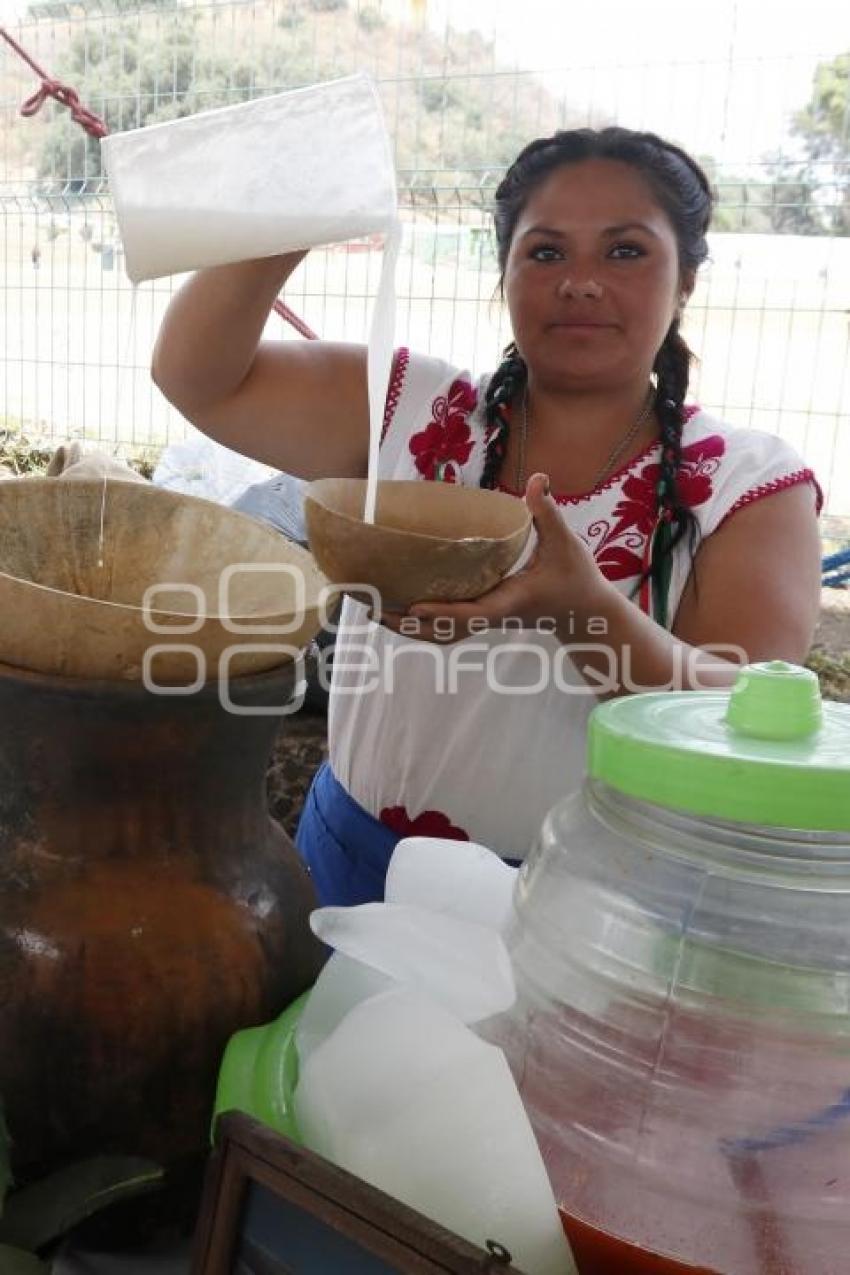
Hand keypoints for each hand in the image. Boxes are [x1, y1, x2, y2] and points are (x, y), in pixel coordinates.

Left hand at [378, 473, 610, 643]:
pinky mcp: (485, 618)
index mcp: (508, 601)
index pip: (471, 612)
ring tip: (374, 612)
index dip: (442, 612)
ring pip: (441, 633)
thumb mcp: (566, 543)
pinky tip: (400, 610)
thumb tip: (538, 479)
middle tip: (372, 609)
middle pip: (443, 630)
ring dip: (408, 627)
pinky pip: (448, 626)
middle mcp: (492, 616)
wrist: (585, 613)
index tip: (413, 607)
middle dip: (408, 624)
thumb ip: (548, 512)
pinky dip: (422, 622)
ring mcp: (487, 620)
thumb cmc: (577, 578)